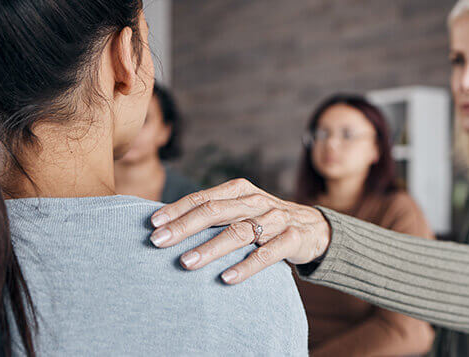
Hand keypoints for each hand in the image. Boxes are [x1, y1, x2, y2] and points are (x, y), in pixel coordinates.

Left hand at [148, 178, 330, 283]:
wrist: (316, 228)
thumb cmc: (267, 220)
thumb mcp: (243, 209)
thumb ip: (215, 213)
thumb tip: (169, 225)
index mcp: (240, 191)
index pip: (203, 198)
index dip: (177, 209)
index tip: (153, 224)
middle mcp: (256, 202)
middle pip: (216, 211)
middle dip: (184, 226)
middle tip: (158, 242)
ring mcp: (276, 219)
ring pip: (239, 232)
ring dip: (210, 248)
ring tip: (186, 263)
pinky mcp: (292, 239)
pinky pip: (267, 254)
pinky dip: (246, 266)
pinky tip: (226, 278)